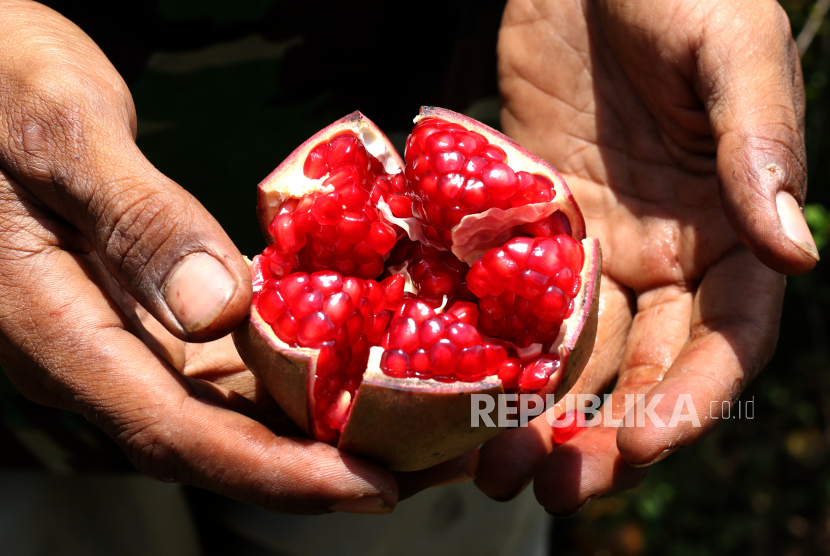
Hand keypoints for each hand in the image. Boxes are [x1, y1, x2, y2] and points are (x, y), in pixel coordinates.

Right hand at [0, 0, 472, 513]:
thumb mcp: (61, 137)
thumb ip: (136, 223)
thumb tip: (214, 309)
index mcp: (63, 333)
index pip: (180, 431)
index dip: (281, 472)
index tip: (374, 486)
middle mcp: (99, 357)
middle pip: (223, 438)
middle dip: (330, 463)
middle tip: (433, 461)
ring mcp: (126, 338)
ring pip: (236, 406)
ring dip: (328, 424)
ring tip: (422, 422)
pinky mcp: (153, 310)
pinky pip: (233, 359)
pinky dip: (302, 368)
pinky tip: (364, 358)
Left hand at [475, 0, 814, 514]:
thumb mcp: (732, 53)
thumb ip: (762, 149)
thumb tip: (799, 254)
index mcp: (728, 231)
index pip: (724, 339)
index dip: (690, 398)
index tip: (640, 444)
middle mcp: (661, 255)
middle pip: (642, 367)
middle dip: (604, 436)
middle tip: (551, 487)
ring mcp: (589, 247)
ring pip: (572, 352)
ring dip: (539, 415)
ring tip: (492, 469)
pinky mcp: (526, 228)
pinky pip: (508, 301)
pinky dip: (487, 351)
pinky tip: (452, 393)